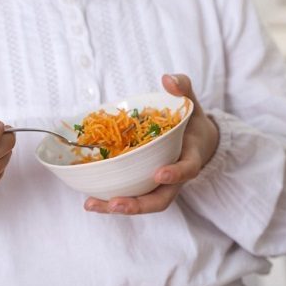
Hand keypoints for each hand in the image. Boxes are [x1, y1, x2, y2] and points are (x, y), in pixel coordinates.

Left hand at [84, 74, 219, 214]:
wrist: (197, 142)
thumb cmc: (191, 122)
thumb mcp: (190, 103)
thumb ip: (183, 89)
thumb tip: (167, 79)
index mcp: (190, 158)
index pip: (187, 170)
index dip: (175, 173)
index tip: (159, 173)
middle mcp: (175, 179)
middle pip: (160, 199)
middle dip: (138, 205)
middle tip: (116, 204)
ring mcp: (158, 186)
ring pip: (142, 203)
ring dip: (117, 207)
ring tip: (91, 204)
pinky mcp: (143, 186)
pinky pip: (129, 195)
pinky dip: (109, 200)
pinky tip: (88, 199)